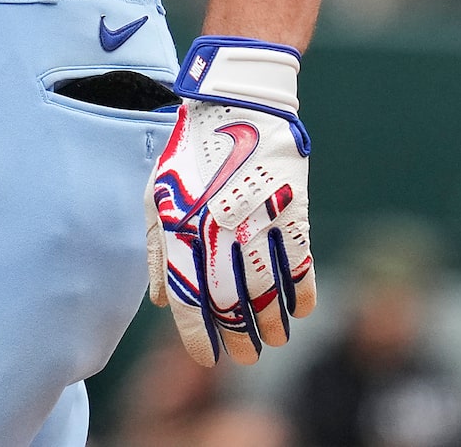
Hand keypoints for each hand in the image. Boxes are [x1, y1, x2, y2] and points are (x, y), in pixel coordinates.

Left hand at [148, 36, 315, 366]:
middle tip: (245, 356)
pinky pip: (300, 260)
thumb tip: (161, 302)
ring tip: (274, 342)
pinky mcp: (290, 206)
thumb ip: (157, 249)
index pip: (188, 297)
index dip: (197, 335)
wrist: (237, 101)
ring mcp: (256, 218)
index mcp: (181, 226)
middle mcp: (217, 228)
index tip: (207, 359)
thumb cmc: (192, 150)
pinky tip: (302, 310)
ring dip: (272, 322)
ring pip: (267, 288)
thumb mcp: (159, 193)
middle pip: (229, 300)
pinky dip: (302, 290)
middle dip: (237, 335)